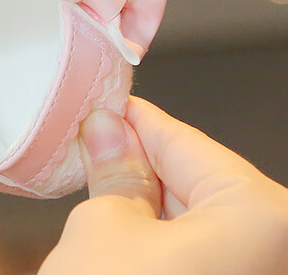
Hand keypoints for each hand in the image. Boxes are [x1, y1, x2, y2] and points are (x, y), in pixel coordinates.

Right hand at [40, 96, 287, 274]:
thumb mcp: (103, 226)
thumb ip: (114, 171)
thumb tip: (107, 131)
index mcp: (264, 221)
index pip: (187, 144)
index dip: (135, 119)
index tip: (106, 103)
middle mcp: (278, 254)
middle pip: (200, 185)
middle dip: (143, 165)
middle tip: (92, 144)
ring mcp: (256, 273)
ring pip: (201, 225)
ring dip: (150, 208)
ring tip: (101, 188)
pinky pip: (203, 256)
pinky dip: (164, 243)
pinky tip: (124, 233)